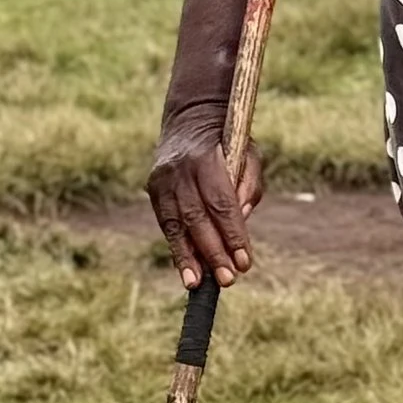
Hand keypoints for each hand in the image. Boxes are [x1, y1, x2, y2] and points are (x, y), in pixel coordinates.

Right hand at [148, 111, 263, 287]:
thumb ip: (248, 188)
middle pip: (198, 218)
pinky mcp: (154, 189)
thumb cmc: (229, 142)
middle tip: (228, 279)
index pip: (221, 203)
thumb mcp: (249, 154)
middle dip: (214, 252)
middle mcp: (180, 170)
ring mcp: (162, 179)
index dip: (233, 235)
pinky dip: (177, 249)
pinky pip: (166, 224)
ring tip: (199, 285)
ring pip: (176, 225)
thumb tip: (241, 224)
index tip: (245, 262)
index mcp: (206, 158)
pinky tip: (186, 272)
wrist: (190, 118)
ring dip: (189, 258)